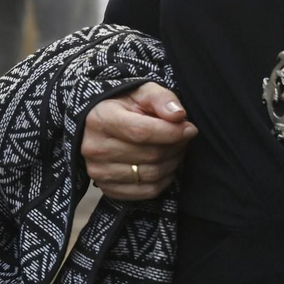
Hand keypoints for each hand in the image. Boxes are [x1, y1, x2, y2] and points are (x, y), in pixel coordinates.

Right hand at [81, 82, 196, 200]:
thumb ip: (160, 98)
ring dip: (172, 163)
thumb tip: (178, 115)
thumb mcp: (141, 92)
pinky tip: (164, 166)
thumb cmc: (123, 106)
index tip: (189, 128)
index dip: (172, 132)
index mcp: (100, 119)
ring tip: (174, 150)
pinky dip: (163, 180)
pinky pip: (147, 192)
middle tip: (182, 137)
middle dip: (175, 146)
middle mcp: (94, 147)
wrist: (99, 124)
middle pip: (150, 154)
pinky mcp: (107, 188)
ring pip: (152, 175)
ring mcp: (98, 171)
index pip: (141, 132)